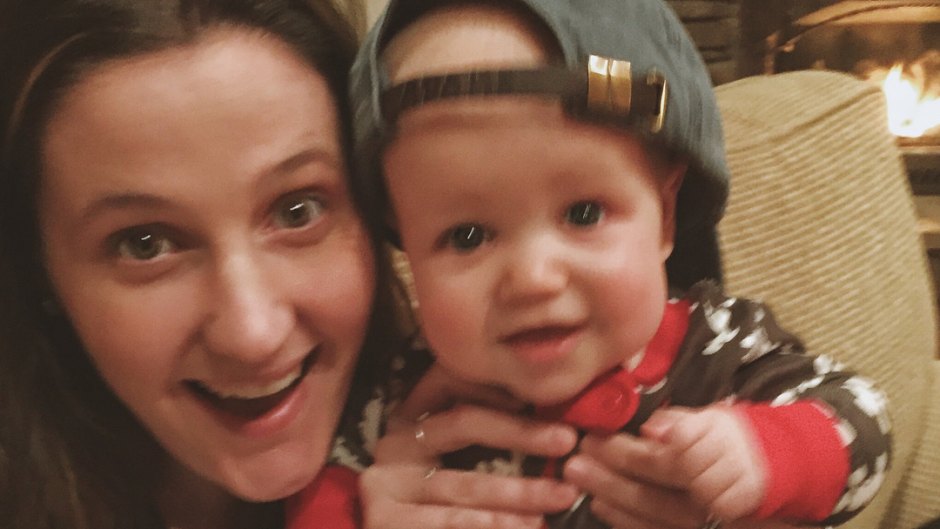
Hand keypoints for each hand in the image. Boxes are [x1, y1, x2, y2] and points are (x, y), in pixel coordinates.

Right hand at [360, 365, 581, 528]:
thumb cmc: (433, 502)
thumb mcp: (448, 459)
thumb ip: (482, 435)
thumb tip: (550, 421)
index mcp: (413, 417)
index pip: (451, 380)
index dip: (494, 383)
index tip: (537, 396)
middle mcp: (396, 442)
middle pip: (463, 423)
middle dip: (520, 432)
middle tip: (566, 441)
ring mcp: (385, 483)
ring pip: (462, 484)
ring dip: (515, 492)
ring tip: (558, 498)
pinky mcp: (385, 520)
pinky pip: (445, 523)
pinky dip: (488, 527)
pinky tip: (523, 528)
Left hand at [563, 404, 768, 528]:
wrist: (771, 475)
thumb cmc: (732, 442)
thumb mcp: (715, 420)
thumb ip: (682, 424)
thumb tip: (652, 429)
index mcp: (724, 458)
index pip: (673, 462)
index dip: (629, 453)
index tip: (596, 439)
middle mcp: (721, 496)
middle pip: (662, 493)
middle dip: (613, 479)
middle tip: (576, 462)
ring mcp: (714, 521)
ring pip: (660, 518)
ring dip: (615, 501)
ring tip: (581, 483)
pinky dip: (629, 523)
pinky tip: (603, 508)